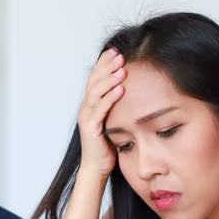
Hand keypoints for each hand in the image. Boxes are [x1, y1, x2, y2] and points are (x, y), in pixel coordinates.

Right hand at [77, 48, 125, 178]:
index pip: (96, 77)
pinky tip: (121, 89)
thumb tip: (132, 88)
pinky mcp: (90, 128)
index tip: (117, 51)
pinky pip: (100, 109)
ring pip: (96, 92)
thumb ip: (118, 105)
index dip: (104, 63)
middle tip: (120, 54)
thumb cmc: (108, 145)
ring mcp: (86, 117)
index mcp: (91, 103)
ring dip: (109, 78)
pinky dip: (110, 98)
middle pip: (94, 80)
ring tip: (122, 68)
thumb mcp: (114, 119)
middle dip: (107, 66)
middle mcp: (86, 107)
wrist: (97, 167)